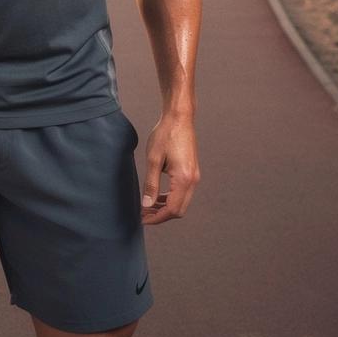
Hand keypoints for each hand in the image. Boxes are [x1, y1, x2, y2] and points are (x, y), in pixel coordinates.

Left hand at [141, 111, 199, 225]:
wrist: (179, 118)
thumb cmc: (166, 135)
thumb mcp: (153, 160)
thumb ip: (151, 184)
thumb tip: (146, 204)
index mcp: (184, 179)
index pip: (172, 209)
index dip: (156, 218)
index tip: (142, 218)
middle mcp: (193, 180)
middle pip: (179, 210)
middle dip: (161, 215)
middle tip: (143, 213)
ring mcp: (194, 176)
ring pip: (182, 202)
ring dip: (165, 207)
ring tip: (148, 205)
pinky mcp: (192, 172)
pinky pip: (183, 193)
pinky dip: (171, 198)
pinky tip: (158, 195)